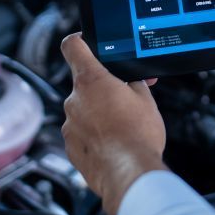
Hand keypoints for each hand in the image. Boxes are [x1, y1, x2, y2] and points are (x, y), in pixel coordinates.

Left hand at [60, 33, 167, 214]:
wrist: (130, 173)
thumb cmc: (138, 136)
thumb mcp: (145, 100)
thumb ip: (132, 84)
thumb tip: (129, 82)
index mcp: (92, 80)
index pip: (73, 46)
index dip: (79, 41)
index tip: (86, 43)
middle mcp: (74, 100)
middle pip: (84, 84)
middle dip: (102, 90)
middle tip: (124, 101)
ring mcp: (69, 124)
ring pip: (83, 110)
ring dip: (98, 114)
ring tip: (121, 128)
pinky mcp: (70, 146)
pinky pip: (81, 133)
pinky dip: (94, 135)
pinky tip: (112, 143)